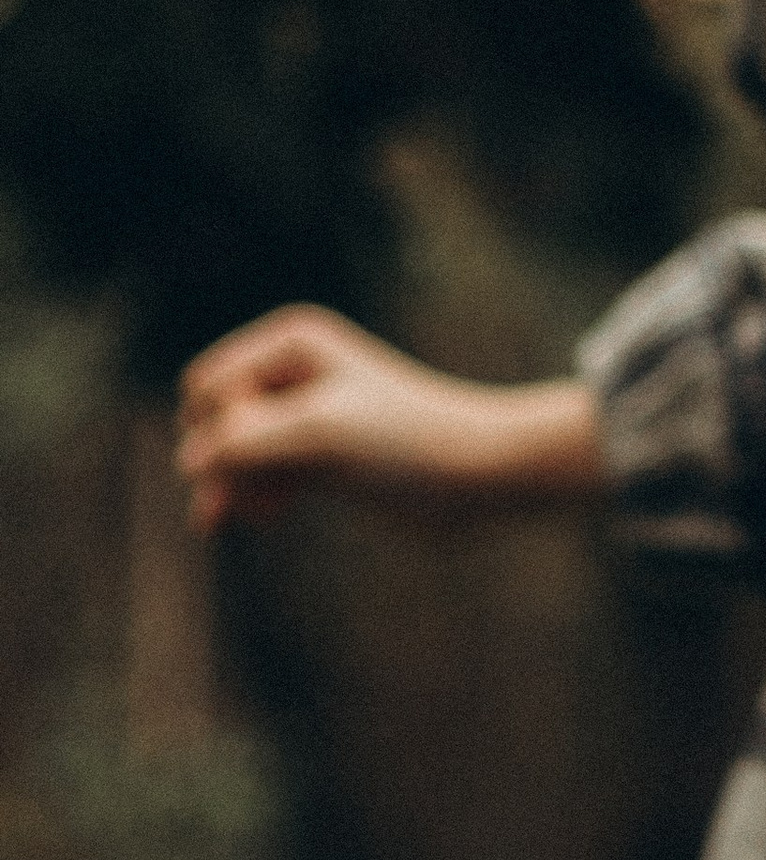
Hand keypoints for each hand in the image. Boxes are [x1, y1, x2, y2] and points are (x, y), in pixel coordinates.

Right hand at [174, 306, 606, 529]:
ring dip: (235, 485)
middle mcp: (293, 371)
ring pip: (233, 453)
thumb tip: (188, 463)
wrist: (483, 474)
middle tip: (258, 501)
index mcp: (291, 342)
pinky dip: (254, 494)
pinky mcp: (321, 455)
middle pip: (215, 421)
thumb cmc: (410, 442)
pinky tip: (266, 516)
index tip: (280, 452)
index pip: (209, 389)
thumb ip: (246, 443)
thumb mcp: (320, 434)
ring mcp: (305, 415)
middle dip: (225, 461)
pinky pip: (261, 473)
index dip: (228, 428)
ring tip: (256, 516)